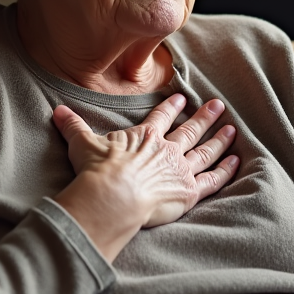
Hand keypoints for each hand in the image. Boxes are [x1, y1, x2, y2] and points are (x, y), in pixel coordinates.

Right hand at [51, 94, 237, 260]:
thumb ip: (73, 126)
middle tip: (218, 105)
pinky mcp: (189, 192)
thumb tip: (57, 111)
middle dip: (205, 117)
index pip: (162, 118)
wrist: (112, 195)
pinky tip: (237, 162)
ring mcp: (181, 169)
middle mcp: (167, 149)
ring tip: (232, 129)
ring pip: (206, 151)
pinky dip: (226, 170)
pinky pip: (213, 179)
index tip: (182, 98)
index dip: (172, 107)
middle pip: (190, 130)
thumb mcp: (82, 143)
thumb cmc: (97, 169)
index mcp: (145, 136)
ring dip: (220, 140)